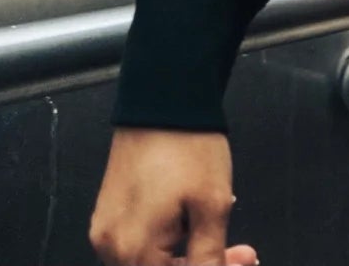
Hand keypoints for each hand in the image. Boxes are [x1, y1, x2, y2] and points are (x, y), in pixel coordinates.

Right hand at [88, 127, 258, 264]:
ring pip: (150, 263)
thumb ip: (210, 256)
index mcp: (134, 251)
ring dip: (187, 257)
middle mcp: (111, 249)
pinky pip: (139, 245)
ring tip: (215, 229)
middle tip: (239, 253)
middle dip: (204, 265)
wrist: (162, 99)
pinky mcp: (109, 216)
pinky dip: (168, 243)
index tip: (242, 262)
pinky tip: (191, 222)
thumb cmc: (187, 146)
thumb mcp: (212, 205)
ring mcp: (106, 232)